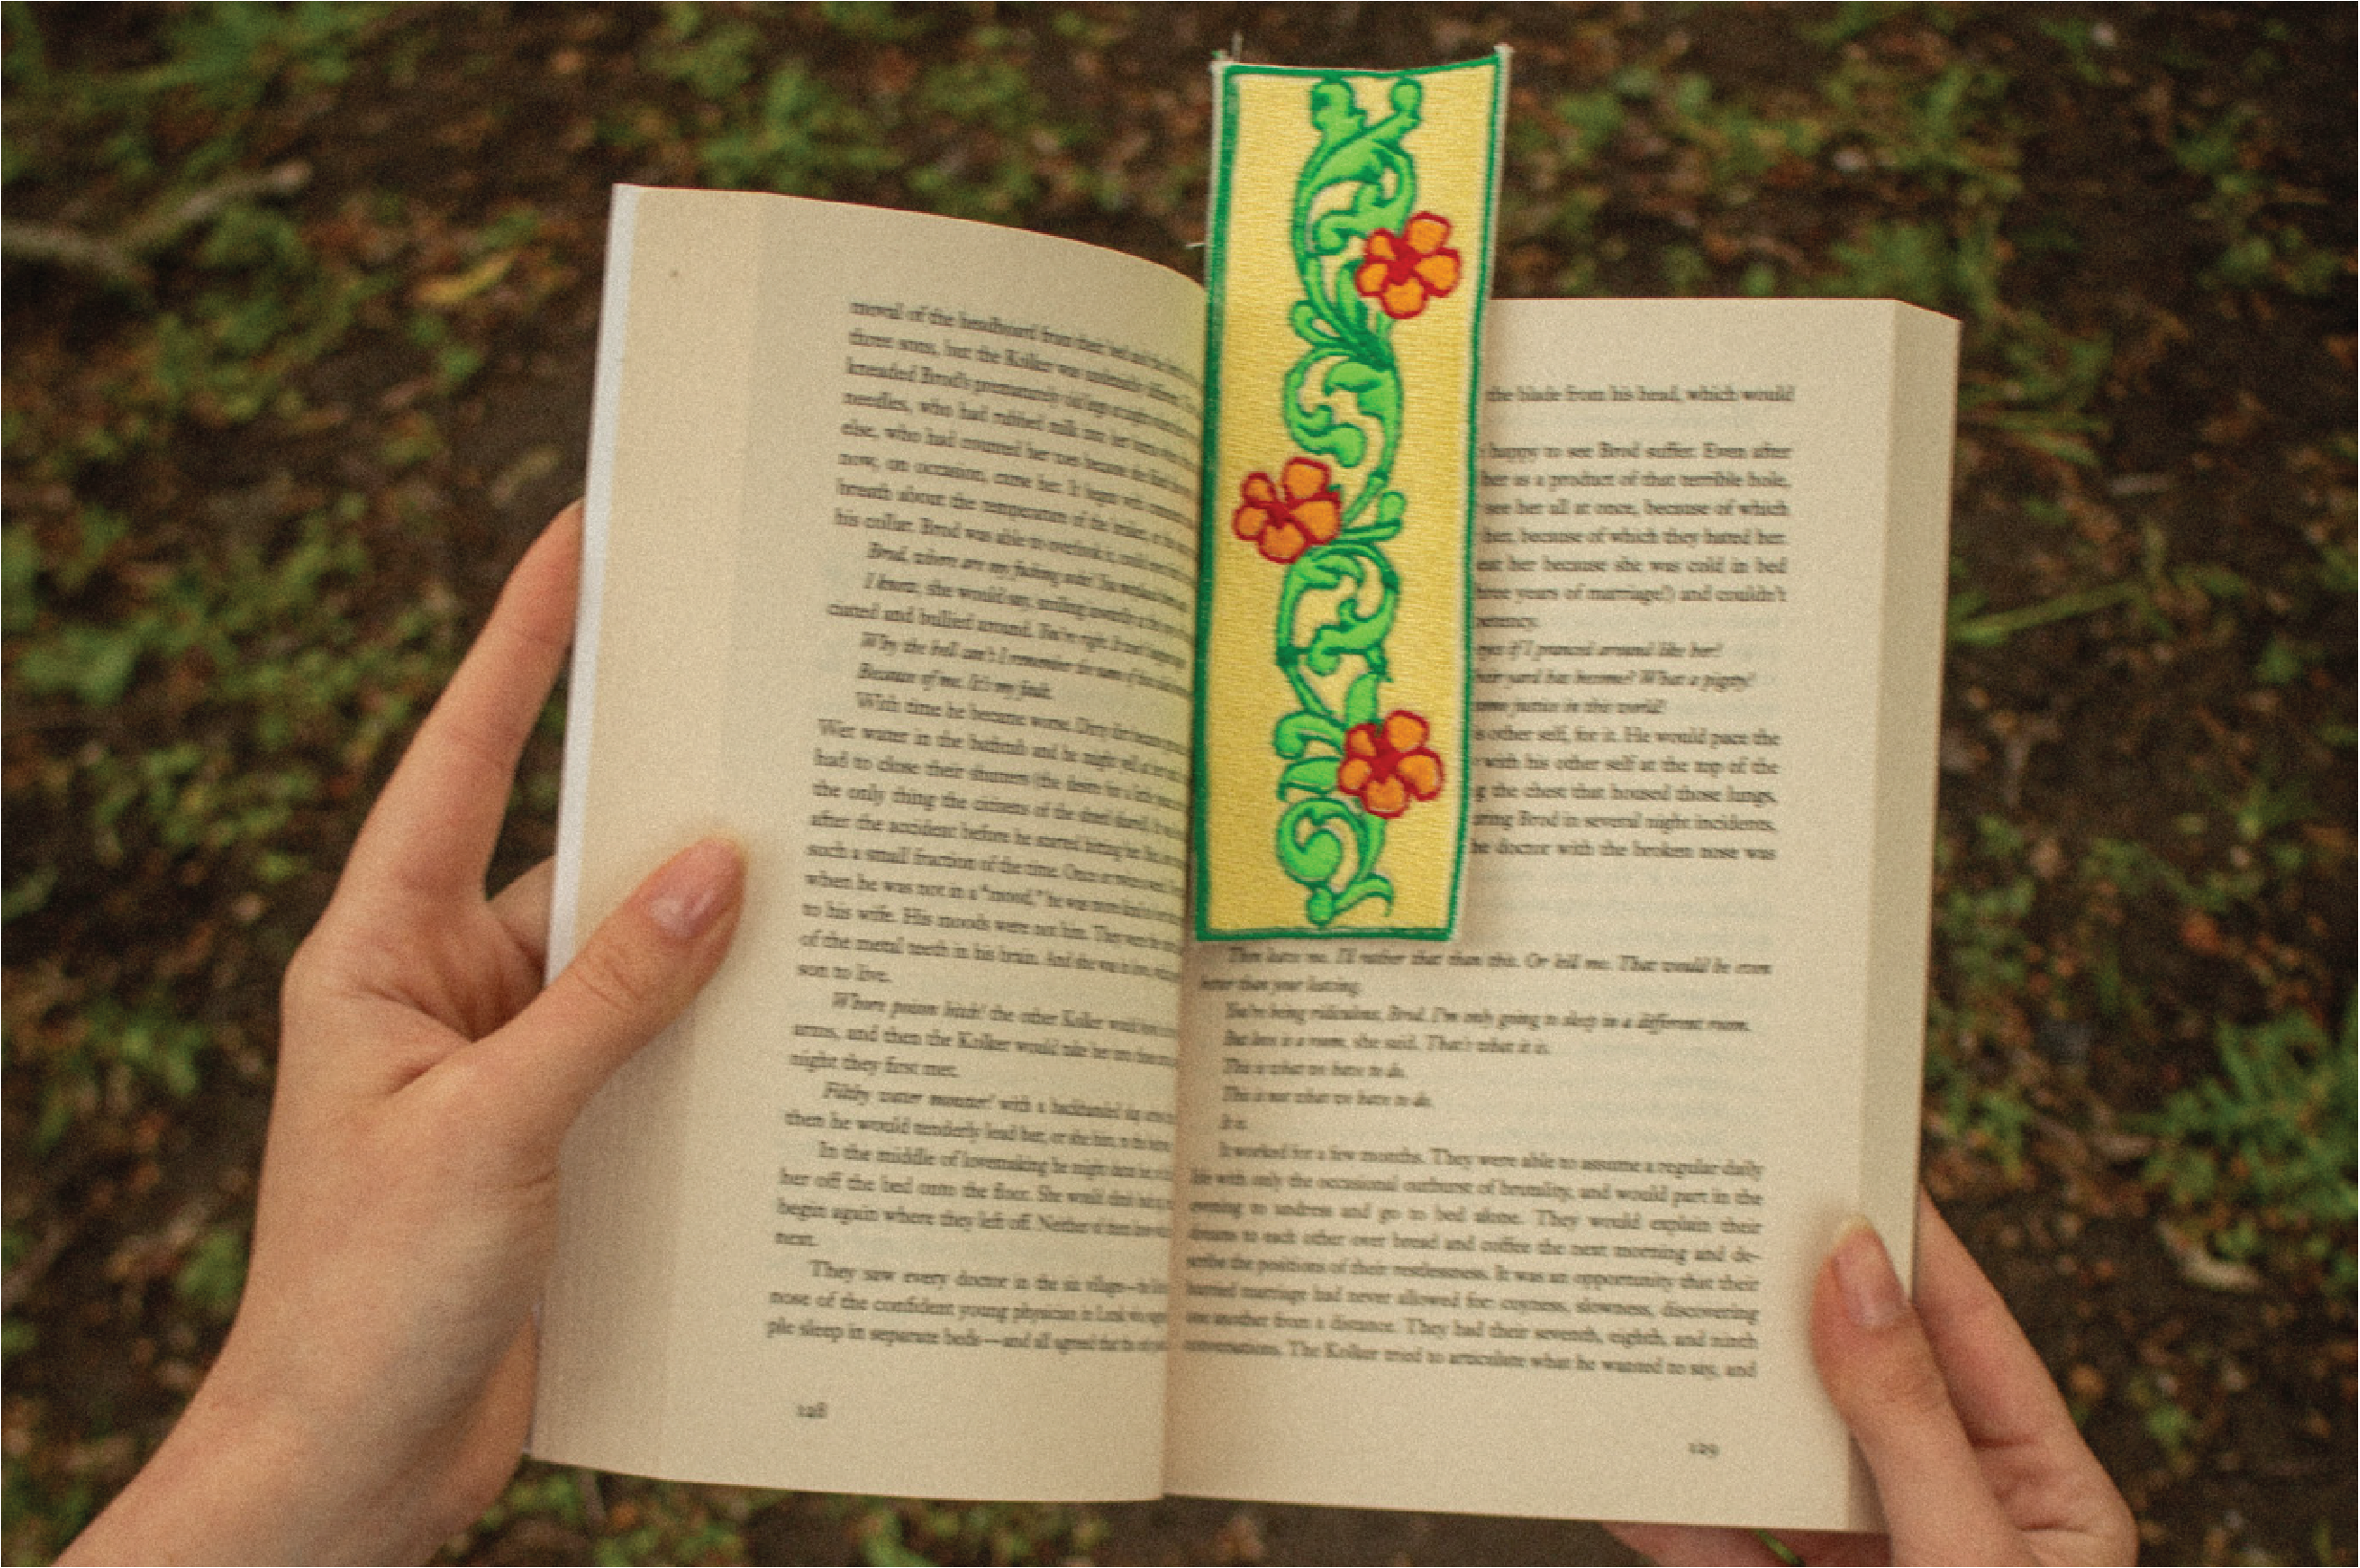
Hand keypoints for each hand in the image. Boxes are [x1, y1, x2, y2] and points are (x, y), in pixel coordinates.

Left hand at [64, 506, 745, 1564]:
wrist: (350, 1471)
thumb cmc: (367, 1298)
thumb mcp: (491, 1128)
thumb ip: (609, 995)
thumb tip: (716, 869)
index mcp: (381, 955)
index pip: (460, 760)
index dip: (521, 644)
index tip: (581, 538)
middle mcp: (445, 992)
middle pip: (576, 855)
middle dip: (672, 799)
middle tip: (776, 706)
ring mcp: (507, 1068)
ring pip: (634, 962)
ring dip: (716, 942)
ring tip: (831, 877)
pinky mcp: (560, 1141)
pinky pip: (655, 1054)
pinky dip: (721, 1039)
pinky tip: (806, 1028)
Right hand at [1609, 1193, 2134, 1565]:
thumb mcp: (1969, 1560)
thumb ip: (1904, 1418)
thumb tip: (1850, 1266)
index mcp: (2041, 1488)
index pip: (1962, 1326)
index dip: (1897, 1236)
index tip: (1823, 1154)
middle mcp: (1954, 1515)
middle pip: (1855, 1380)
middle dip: (1779, 1306)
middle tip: (1705, 1213)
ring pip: (1778, 1460)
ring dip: (1710, 1401)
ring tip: (1637, 1320)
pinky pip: (1726, 1550)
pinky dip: (1669, 1513)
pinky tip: (1615, 1469)